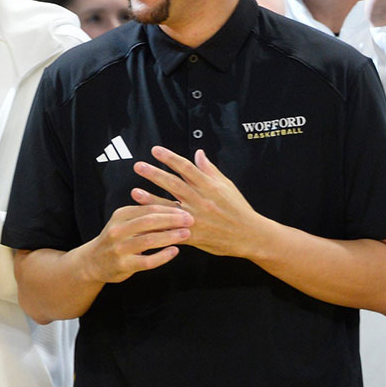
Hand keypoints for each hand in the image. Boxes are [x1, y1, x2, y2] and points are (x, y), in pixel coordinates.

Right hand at [79, 204, 193, 283]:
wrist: (92, 262)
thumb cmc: (117, 239)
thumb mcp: (125, 222)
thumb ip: (145, 215)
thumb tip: (175, 206)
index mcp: (121, 215)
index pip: (148, 209)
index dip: (168, 208)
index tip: (185, 208)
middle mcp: (118, 230)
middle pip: (149, 221)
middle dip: (172, 219)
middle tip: (190, 219)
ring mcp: (120, 249)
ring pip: (149, 240)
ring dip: (170, 236)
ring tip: (186, 233)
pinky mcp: (123, 265)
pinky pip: (147, 261)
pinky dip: (162, 256)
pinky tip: (175, 251)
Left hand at [132, 146, 265, 258]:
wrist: (250, 235)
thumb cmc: (238, 209)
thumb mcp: (227, 186)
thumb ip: (210, 170)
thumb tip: (198, 153)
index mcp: (210, 186)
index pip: (186, 168)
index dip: (170, 158)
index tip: (156, 151)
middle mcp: (201, 201)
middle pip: (174, 184)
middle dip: (155, 174)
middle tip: (138, 166)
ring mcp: (196, 218)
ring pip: (170, 207)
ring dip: (151, 199)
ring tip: (135, 192)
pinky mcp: (193, 235)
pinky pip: (172, 230)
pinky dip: (159, 227)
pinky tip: (146, 223)